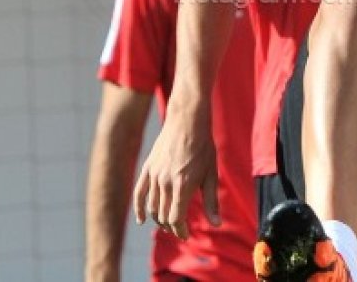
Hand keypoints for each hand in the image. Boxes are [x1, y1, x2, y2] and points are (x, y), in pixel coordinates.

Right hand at [131, 111, 217, 239]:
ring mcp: (154, 176)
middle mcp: (165, 182)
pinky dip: (139, 209)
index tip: (186, 234)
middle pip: (163, 216)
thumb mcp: (211, 174)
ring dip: (160, 219)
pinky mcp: (147, 169)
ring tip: (169, 223)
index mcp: (183, 185)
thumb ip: (211, 201)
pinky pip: (139, 194)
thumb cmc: (203, 147)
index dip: (180, 230)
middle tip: (180, 229)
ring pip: (152, 207)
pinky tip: (142, 220)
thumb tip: (216, 224)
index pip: (176, 219)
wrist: (187, 122)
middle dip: (172, 226)